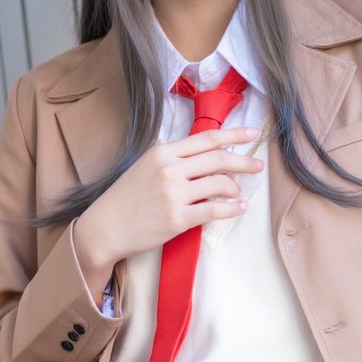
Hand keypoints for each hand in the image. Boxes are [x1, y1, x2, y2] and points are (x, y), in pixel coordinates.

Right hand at [72, 126, 262, 280]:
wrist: (104, 227)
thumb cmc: (125, 198)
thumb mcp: (146, 167)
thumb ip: (173, 160)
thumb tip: (206, 158)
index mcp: (163, 153)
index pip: (206, 139)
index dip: (233, 134)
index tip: (251, 134)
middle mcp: (170, 170)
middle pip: (218, 159)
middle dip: (243, 161)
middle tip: (257, 165)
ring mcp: (174, 195)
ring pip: (220, 184)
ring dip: (235, 188)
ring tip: (238, 192)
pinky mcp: (178, 219)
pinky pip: (214, 211)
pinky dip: (232, 209)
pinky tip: (239, 209)